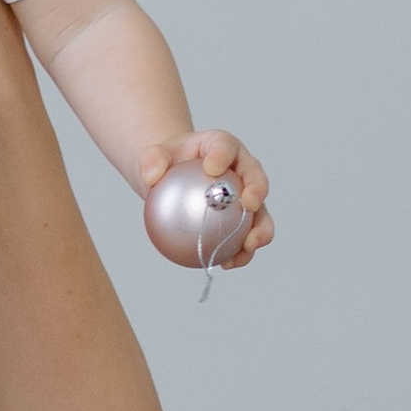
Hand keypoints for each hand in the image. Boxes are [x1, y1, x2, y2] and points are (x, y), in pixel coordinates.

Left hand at [139, 126, 273, 264]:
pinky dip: (241, 252)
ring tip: (248, 245)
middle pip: (256, 178)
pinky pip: (245, 239)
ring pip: (261, 214)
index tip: (212, 169)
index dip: (223, 155)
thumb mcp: (153, 156)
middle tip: (249, 205)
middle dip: (258, 191)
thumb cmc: (167, 164)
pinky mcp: (243, 222)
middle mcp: (242, 170)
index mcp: (222, 146)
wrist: (175, 183)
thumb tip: (151, 177)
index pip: (225, 146)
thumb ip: (150, 160)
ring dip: (260, 230)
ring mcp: (246, 198)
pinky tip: (227, 264)